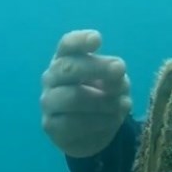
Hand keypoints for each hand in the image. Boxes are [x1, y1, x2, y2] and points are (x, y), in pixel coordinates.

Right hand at [40, 29, 131, 157]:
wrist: (92, 131)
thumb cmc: (101, 96)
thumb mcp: (114, 82)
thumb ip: (114, 75)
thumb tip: (116, 73)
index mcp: (65, 59)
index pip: (67, 45)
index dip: (80, 41)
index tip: (98, 39)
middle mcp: (51, 77)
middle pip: (68, 68)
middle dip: (96, 67)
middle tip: (120, 69)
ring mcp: (48, 102)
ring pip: (73, 97)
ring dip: (103, 101)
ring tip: (122, 104)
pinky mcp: (51, 126)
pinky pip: (75, 123)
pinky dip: (100, 121)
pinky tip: (112, 120)